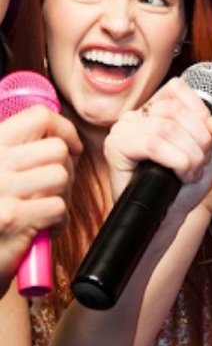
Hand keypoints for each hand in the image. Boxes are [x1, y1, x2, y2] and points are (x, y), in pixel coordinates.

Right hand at [0, 106, 81, 297]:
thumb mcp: (3, 173)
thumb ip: (22, 151)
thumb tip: (64, 136)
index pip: (38, 116)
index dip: (65, 129)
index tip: (71, 147)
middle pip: (57, 149)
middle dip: (66, 170)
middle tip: (55, 189)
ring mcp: (0, 189)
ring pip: (61, 176)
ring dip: (63, 195)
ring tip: (46, 208)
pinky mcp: (11, 218)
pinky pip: (58, 206)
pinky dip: (59, 221)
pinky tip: (43, 229)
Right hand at [104, 77, 211, 213]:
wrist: (170, 214)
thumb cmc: (186, 181)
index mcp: (157, 106)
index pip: (178, 89)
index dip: (200, 113)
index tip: (208, 139)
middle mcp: (136, 113)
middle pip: (175, 110)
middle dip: (199, 139)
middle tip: (200, 162)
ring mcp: (123, 129)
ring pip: (166, 128)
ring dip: (190, 155)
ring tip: (191, 172)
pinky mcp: (116, 148)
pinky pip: (152, 145)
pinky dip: (176, 161)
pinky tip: (181, 175)